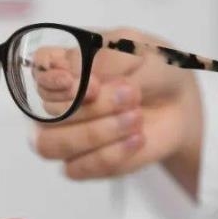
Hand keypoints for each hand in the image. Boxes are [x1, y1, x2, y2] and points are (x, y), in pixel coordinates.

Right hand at [31, 28, 203, 194]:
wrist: (181, 104)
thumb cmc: (155, 70)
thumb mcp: (140, 49)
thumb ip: (107, 57)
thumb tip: (78, 76)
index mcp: (64, 64)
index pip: (37, 71)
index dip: (53, 80)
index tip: (92, 83)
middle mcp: (57, 100)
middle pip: (48, 110)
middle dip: (93, 106)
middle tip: (131, 93)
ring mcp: (65, 134)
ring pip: (51, 144)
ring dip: (94, 133)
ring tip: (135, 117)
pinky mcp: (82, 163)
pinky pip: (76, 169)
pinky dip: (109, 155)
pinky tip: (137, 138)